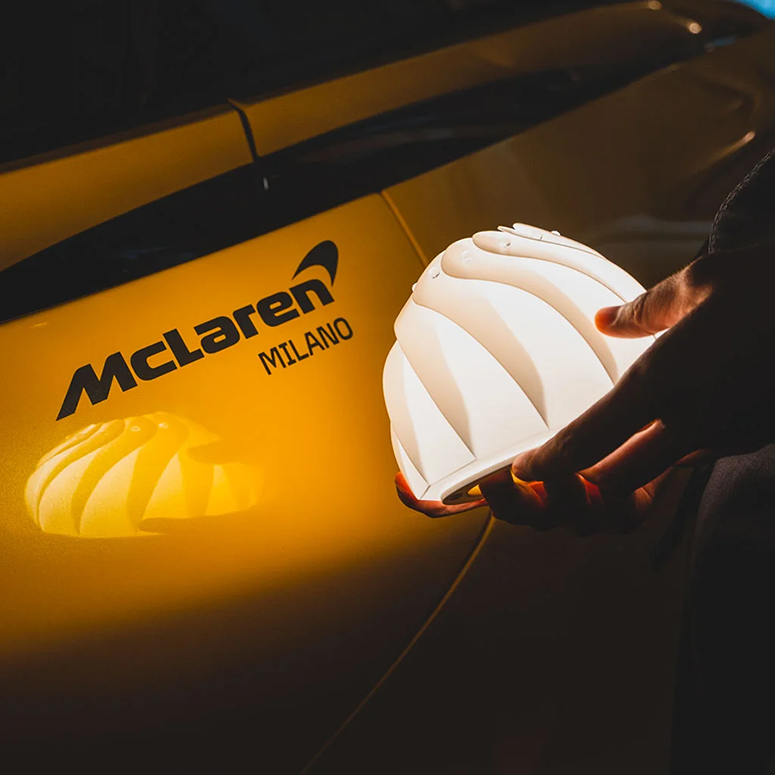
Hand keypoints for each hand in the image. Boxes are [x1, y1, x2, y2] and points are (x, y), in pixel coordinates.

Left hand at [397, 242, 774, 533]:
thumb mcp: (702, 283)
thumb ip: (644, 310)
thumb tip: (605, 319)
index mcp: (663, 381)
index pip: (588, 440)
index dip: (549, 464)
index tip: (523, 472)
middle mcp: (690, 421)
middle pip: (615, 480)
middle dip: (577, 492)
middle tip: (550, 487)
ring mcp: (726, 435)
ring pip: (656, 475)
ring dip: (619, 483)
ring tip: (592, 475)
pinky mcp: (753, 436)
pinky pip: (695, 457)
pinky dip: (664, 461)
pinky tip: (656, 443)